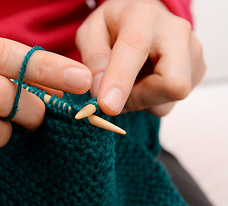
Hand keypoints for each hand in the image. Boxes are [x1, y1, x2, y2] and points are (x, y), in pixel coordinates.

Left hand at [76, 0, 205, 115]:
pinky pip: (168, 104)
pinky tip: (143, 82)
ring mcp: (192, 53)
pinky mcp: (196, 71)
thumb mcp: (91, 33)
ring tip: (129, 80)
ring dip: (140, 100)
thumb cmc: (115, 25)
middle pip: (173, 84)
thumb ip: (93, 60)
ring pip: (167, 100)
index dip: (120, 81)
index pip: (135, 50)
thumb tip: (100, 92)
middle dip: (139, 98)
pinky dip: (149, 101)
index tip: (107, 106)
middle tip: (114, 95)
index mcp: (143, 18)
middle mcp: (175, 33)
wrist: (144, 18)